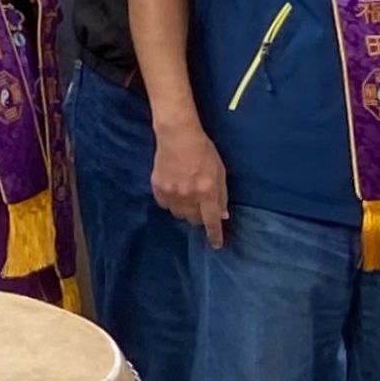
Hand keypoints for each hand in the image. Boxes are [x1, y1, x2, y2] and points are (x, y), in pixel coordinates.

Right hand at [153, 119, 231, 246]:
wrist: (177, 135)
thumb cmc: (203, 151)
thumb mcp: (220, 171)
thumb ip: (221, 194)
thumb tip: (222, 215)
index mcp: (207, 191)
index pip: (211, 220)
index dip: (214, 235)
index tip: (216, 245)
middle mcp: (188, 195)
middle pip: (194, 220)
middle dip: (200, 217)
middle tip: (201, 207)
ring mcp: (171, 191)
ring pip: (178, 214)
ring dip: (185, 211)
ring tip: (187, 197)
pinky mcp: (157, 187)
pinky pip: (165, 205)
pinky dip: (171, 203)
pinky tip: (174, 191)